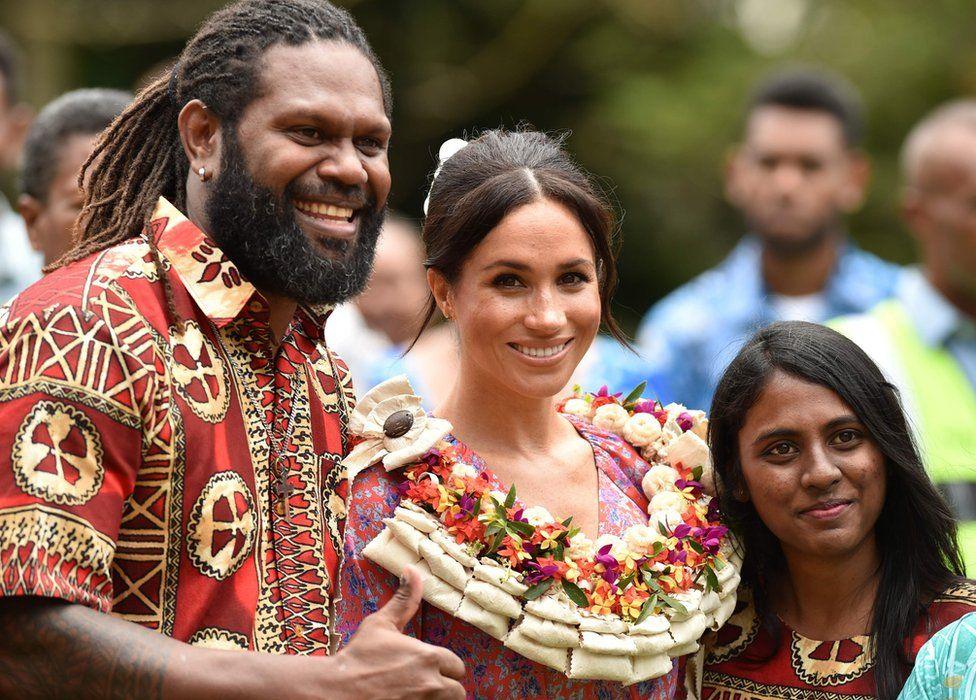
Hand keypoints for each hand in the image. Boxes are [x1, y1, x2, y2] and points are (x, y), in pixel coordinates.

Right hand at [334, 566, 465, 698]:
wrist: (337, 689)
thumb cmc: (358, 656)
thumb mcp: (381, 623)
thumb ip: (404, 600)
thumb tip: (412, 571)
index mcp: (428, 657)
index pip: (457, 666)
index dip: (445, 666)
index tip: (430, 667)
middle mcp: (431, 684)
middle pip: (458, 691)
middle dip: (446, 687)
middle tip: (427, 684)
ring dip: (438, 699)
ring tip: (420, 694)